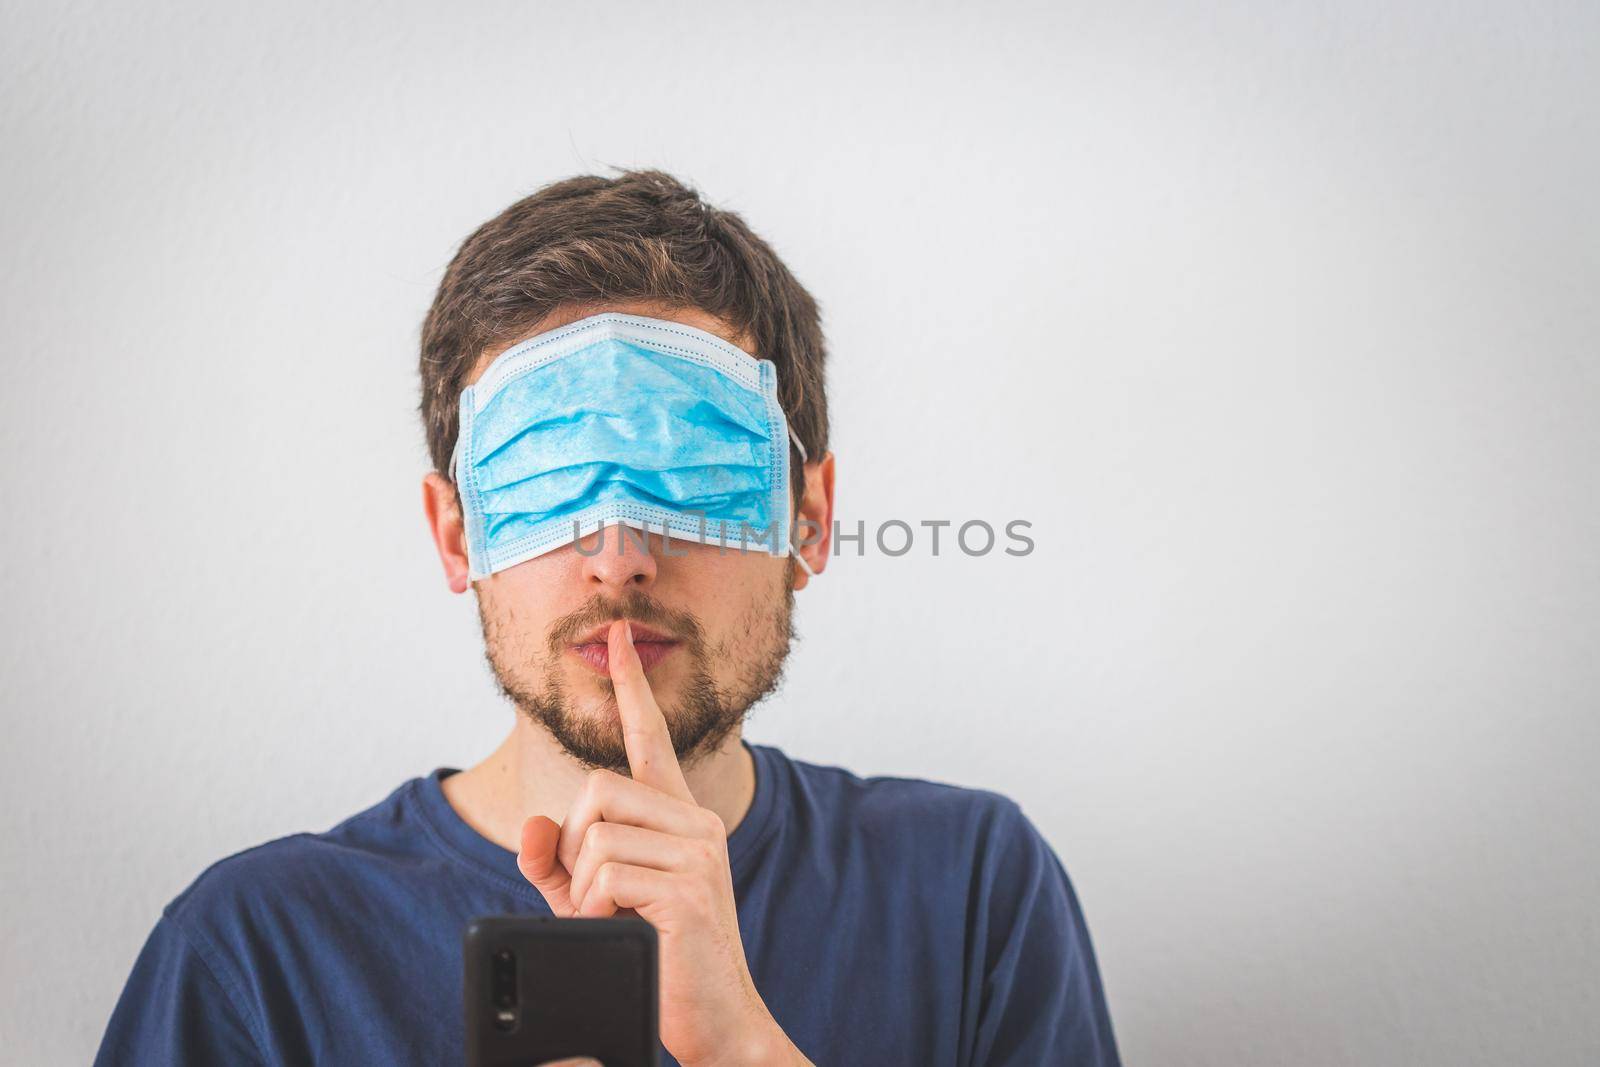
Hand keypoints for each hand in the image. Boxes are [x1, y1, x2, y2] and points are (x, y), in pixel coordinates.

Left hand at [517, 621, 809, 1066]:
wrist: (717, 1019)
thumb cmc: (660, 957)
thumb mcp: (595, 904)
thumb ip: (559, 865)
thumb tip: (535, 824)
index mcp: (680, 818)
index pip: (652, 738)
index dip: (631, 687)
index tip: (618, 639)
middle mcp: (696, 823)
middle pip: (598, 791)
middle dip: (575, 848)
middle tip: (595, 899)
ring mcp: (698, 853)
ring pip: (596, 832)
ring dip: (581, 886)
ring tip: (612, 919)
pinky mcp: (689, 888)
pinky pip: (606, 873)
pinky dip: (592, 906)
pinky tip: (620, 928)